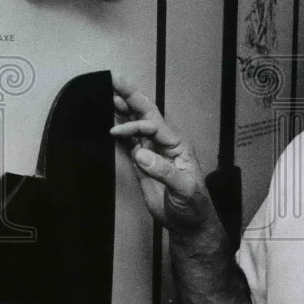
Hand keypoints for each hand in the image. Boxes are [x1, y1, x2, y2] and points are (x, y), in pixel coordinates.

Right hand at [110, 74, 215, 231]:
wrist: (189, 223)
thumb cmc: (194, 205)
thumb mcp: (184, 188)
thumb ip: (164, 171)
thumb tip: (142, 155)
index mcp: (177, 145)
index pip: (153, 125)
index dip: (134, 124)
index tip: (117, 131)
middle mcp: (165, 144)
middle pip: (146, 115)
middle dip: (131, 96)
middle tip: (116, 80)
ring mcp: (153, 152)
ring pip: (136, 125)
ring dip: (124, 109)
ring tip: (110, 93)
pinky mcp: (144, 163)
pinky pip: (130, 142)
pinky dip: (121, 130)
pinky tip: (112, 121)